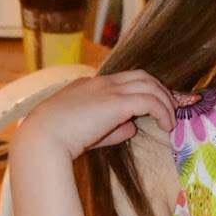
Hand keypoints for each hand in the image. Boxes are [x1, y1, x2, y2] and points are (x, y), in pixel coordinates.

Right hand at [17, 68, 180, 160]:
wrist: (44, 137)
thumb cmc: (59, 139)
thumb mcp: (90, 132)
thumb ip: (113, 129)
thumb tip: (133, 128)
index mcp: (90, 86)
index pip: (124, 81)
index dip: (144, 92)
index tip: (156, 108)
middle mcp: (101, 82)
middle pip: (142, 76)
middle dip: (161, 91)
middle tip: (171, 111)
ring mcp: (109, 89)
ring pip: (149, 84)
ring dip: (166, 102)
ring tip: (172, 121)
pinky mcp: (116, 102)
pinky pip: (150, 101)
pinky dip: (163, 111)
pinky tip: (166, 126)